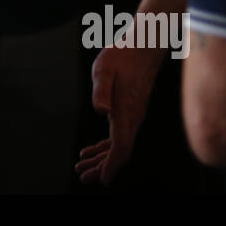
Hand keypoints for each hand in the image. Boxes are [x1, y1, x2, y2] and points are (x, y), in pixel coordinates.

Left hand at [75, 44, 163, 184]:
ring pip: (118, 146)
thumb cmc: (122, 56)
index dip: (111, 165)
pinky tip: (91, 150)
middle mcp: (133, 118)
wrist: (143, 45)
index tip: (102, 180)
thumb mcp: (104, 68)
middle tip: (82, 178)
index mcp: (126, 112)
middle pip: (119, 152)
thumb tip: (101, 110)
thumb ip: (101, 90)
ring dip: (101, 159)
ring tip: (82, 168)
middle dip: (101, 167)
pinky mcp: (130, 111)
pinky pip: (118, 136)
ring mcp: (133, 115)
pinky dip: (105, 147)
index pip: (121, 146)